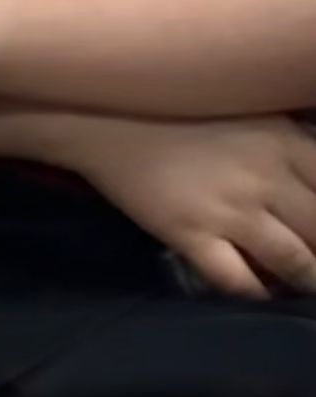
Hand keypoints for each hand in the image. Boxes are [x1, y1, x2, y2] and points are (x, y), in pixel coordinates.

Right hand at [58, 111, 315, 299]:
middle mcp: (268, 180)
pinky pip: (235, 280)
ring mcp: (228, 211)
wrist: (102, 112)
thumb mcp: (254, 109)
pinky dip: (255, 292)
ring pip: (294, 262)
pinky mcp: (189, 234)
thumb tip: (315, 167)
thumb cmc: (181, 104)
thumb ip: (295, 138)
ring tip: (306, 283)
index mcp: (288, 144)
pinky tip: (257, 288)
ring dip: (308, 279)